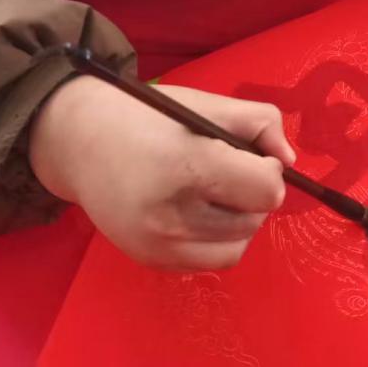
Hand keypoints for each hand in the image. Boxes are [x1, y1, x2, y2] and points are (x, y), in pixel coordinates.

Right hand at [28, 76, 292, 269]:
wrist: (78, 141)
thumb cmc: (145, 116)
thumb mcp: (203, 104)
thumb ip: (257, 122)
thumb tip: (289, 161)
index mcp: (185, 165)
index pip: (265, 190)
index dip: (268, 170)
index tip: (251, 155)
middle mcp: (171, 214)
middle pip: (254, 219)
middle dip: (252, 193)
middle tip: (227, 168)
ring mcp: (159, 245)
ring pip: (237, 246)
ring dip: (238, 219)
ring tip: (213, 191)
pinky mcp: (151, 261)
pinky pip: (210, 262)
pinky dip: (217, 240)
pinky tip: (196, 211)